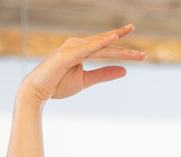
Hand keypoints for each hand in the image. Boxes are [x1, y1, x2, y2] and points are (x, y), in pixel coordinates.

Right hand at [18, 25, 143, 107]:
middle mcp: (79, 44)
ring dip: (117, 48)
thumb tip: (124, 71)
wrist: (37, 92)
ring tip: (134, 54)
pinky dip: (101, 43)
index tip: (140, 55)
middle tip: (143, 56)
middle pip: (107, 45)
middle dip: (125, 50)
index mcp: (83, 49)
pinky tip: (113, 38)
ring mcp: (73, 47)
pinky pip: (88, 48)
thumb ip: (103, 74)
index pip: (107, 48)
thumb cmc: (58, 85)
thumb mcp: (85, 81)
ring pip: (100, 47)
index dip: (123, 50)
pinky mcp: (68, 54)